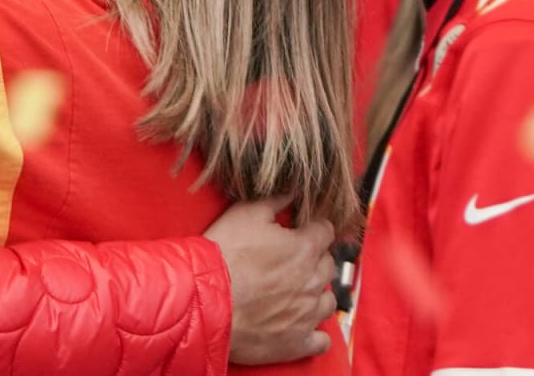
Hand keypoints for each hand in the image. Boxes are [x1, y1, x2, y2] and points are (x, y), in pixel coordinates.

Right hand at [205, 199, 338, 364]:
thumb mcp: (246, 213)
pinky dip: (315, 332)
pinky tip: (302, 324)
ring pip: (328, 301)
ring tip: (297, 291)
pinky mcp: (296, 341)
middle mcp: (314, 281)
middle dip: (315, 258)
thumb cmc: (224, 255)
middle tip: (293, 258)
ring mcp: (307, 314)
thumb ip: (275, 200)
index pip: (326, 230)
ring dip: (317, 293)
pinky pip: (321, 339)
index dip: (313, 227)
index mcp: (305, 247)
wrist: (205, 301)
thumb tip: (293, 191)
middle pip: (328, 265)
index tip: (302, 229)